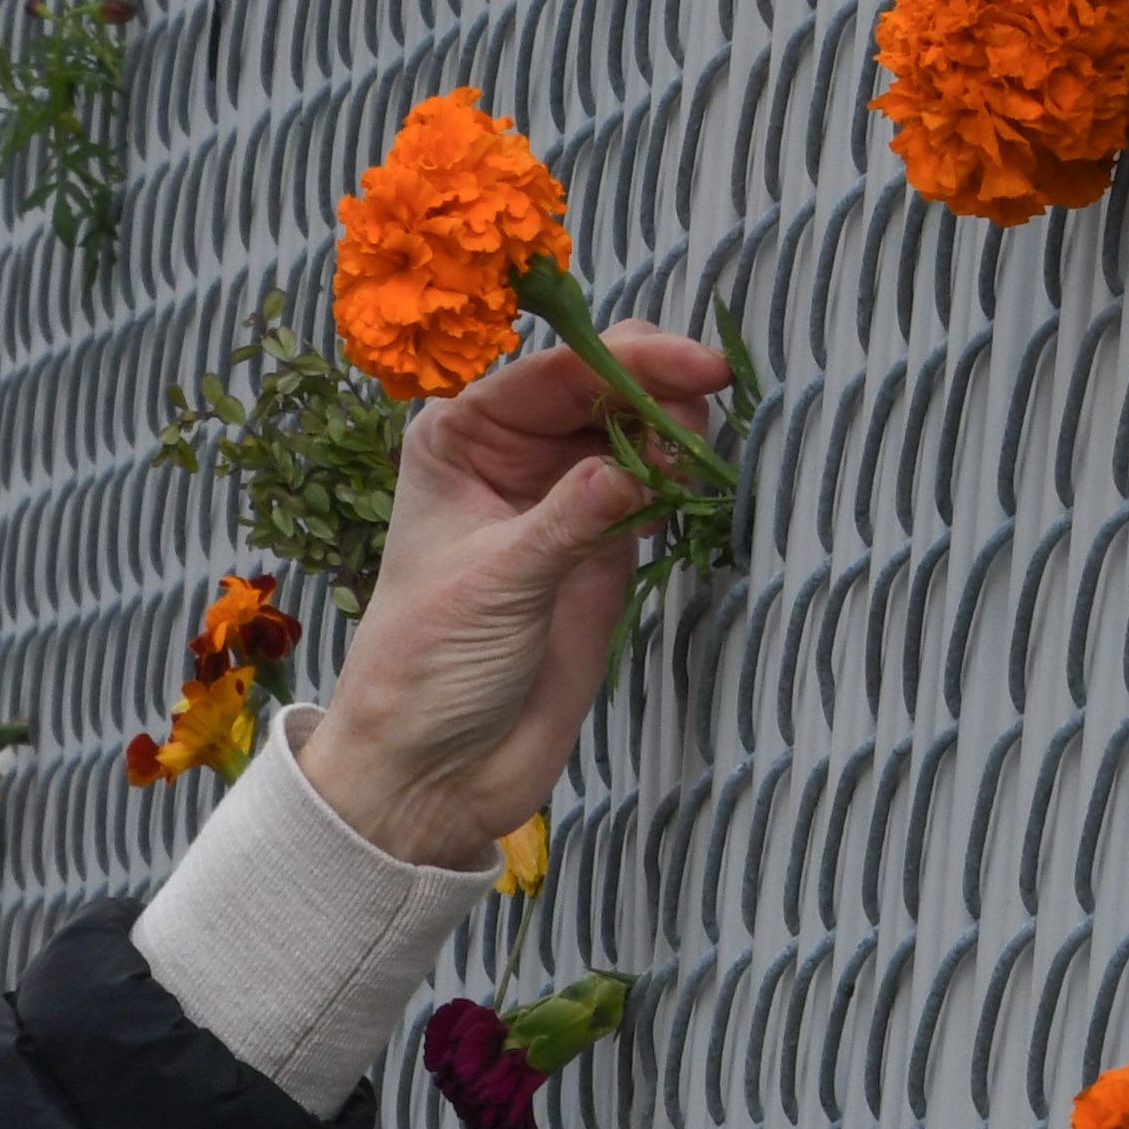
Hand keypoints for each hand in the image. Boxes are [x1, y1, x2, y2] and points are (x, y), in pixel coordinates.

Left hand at [296, 322, 737, 876]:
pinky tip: (685, 500)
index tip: (700, 368)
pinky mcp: (603, 544)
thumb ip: (571, 517)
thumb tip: (636, 465)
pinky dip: (681, 485)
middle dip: (660, 394)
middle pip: (605, 387)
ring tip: (687, 476)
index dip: (631, 360)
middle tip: (696, 436)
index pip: (556, 371)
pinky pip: (656, 490)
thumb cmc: (428, 668)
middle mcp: (512, 452)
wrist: (435, 769)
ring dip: (676, 440)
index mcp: (462, 436)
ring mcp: (562, 496)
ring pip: (638, 432)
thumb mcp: (497, 582)